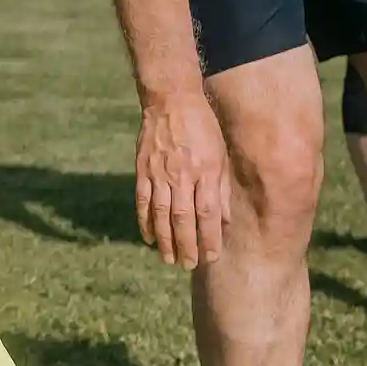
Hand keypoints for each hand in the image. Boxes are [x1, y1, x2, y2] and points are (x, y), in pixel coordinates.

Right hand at [134, 91, 230, 269]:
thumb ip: (221, 188)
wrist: (170, 100)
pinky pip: (143, 200)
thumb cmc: (202, 127)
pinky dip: (145, 221)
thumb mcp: (220, 154)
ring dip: (165, 240)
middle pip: (183, 219)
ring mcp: (159, 173)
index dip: (209, 238)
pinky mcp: (143, 169)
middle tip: (189, 265)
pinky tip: (149, 238)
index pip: (207, 213)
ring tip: (169, 259)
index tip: (211, 257)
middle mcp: (182, 175)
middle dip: (187, 246)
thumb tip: (224, 221)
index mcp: (205, 172)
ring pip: (161, 214)